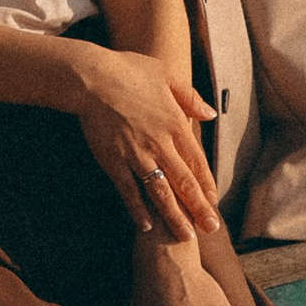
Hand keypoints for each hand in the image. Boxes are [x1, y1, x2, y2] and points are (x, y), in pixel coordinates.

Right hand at [70, 43, 219, 241]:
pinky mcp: (113, 161)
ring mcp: (136, 154)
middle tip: (211, 229)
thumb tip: (209, 113)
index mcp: (175, 123)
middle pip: (184, 183)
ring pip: (161, 192)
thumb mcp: (167, 74)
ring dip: (174, 216)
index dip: (206, 185)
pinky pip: (129, 190)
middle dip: (199, 209)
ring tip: (185, 236)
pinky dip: (137, 209)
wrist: (91, 77)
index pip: (197, 162)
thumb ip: (190, 97)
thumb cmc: (129, 70)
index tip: (214, 202)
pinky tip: (146, 226)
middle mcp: (160, 143)